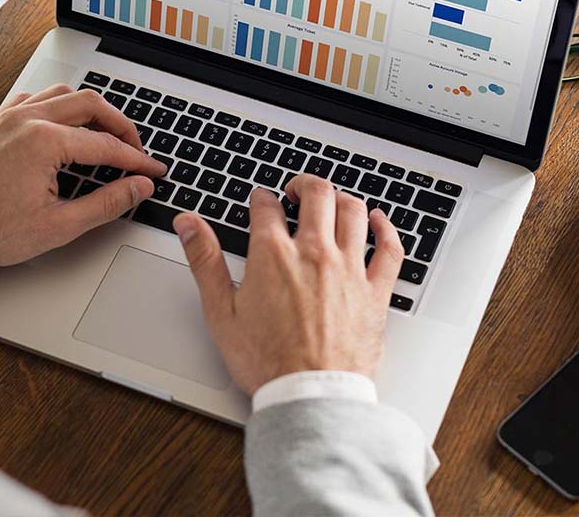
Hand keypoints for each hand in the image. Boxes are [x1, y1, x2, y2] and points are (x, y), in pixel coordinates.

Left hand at [0, 84, 167, 273]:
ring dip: (90, 110)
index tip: (152, 171)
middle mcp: (24, 119)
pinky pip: (34, 98)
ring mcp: (6, 115)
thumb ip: (106, 203)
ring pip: (63, 94)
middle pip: (91, 104)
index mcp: (42, 141)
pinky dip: (57, 106)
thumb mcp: (58, 225)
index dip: (136, 160)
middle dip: (121, 126)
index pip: (105, 145)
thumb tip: (137, 188)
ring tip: (106, 135)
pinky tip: (63, 125)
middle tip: (135, 151)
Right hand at [172, 175, 403, 393]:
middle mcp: (314, 253)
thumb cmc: (267, 361)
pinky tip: (378, 220)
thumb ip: (204, 261)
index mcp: (273, 256)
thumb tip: (188, 225)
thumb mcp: (221, 312)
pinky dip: (385, 227)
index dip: (260, 199)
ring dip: (340, 198)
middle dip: (303, 185)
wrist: (311, 394)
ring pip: (352, 211)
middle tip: (295, 190)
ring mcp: (349, 269)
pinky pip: (389, 248)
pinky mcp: (375, 290)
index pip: (266, 207)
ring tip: (330, 201)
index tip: (259, 202)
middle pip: (316, 195)